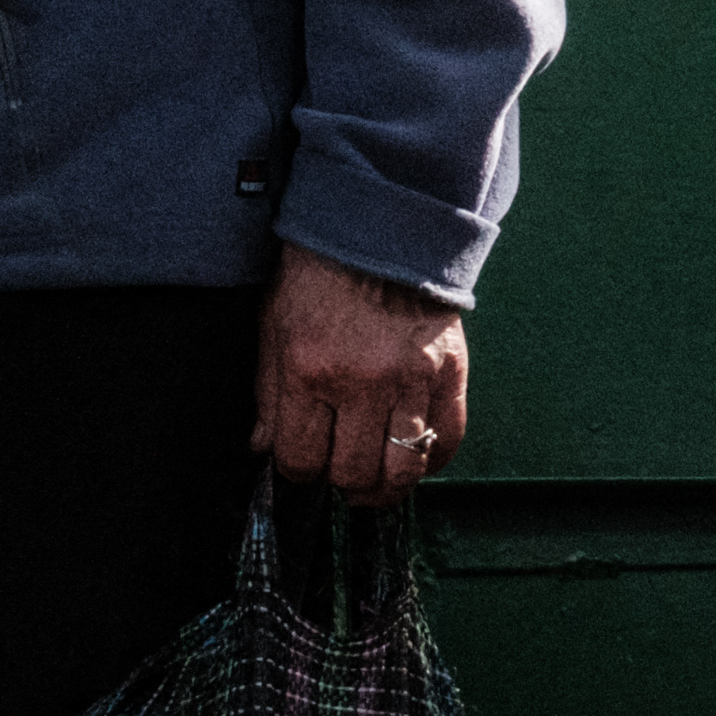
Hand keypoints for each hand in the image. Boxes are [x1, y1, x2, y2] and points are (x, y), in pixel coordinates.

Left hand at [261, 248, 468, 499]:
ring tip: (375, 482)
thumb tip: (265, 448)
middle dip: (340, 481)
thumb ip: (267, 394)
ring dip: (385, 487)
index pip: (300, 457)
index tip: (302, 463)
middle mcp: (362, 381)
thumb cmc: (319, 276)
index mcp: (309, 370)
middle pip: (352, 472)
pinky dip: (432, 461)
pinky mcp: (449, 373)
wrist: (379, 229)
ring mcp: (411, 379)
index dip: (298, 471)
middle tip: (339, 471)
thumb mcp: (273, 329)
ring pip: (401, 469)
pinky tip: (414, 459)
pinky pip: (448, 439)